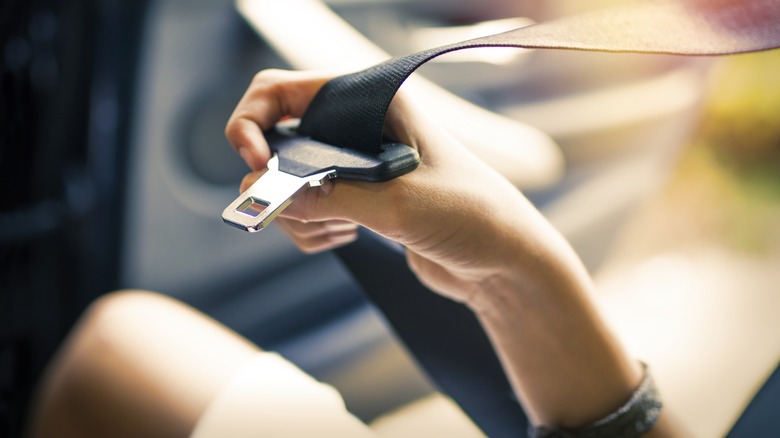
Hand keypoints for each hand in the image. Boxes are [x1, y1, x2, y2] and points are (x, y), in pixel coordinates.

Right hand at [226, 69, 585, 306]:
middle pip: (277, 141)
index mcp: (372, 101)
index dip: (254, 122)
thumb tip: (257, 193)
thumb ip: (324, 197)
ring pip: (286, 184)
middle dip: (278, 181)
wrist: (501, 263)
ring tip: (347, 228)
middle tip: (296, 210)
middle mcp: (358, 126)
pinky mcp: (354, 199)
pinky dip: (313, 231)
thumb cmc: (470, 215)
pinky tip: (349, 236)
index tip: (255, 163)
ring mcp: (353, 164)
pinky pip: (305, 213)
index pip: (283, 91)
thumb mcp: (395, 203)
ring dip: (301, 215)